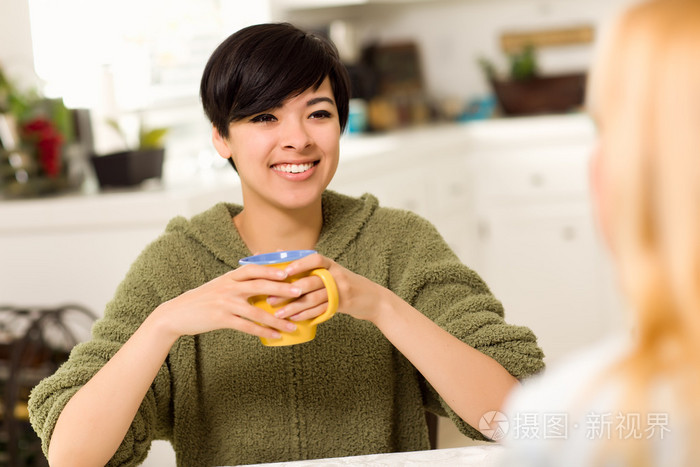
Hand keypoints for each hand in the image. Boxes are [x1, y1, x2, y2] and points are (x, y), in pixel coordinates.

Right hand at [151, 264, 305, 340]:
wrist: (176, 313)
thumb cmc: (203, 298)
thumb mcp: (220, 282)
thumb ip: (240, 275)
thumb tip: (261, 260)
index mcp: (229, 277)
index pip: (253, 269)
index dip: (271, 269)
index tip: (289, 271)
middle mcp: (228, 287)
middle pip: (259, 285)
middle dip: (281, 288)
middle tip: (299, 291)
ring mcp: (224, 303)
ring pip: (256, 310)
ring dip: (276, 318)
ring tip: (292, 324)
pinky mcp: (221, 319)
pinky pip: (246, 326)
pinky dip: (262, 331)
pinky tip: (274, 336)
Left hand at [269, 253, 390, 322]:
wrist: (374, 299)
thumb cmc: (345, 284)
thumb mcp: (332, 272)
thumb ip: (310, 267)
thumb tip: (278, 253)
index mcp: (331, 264)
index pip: (315, 259)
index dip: (300, 264)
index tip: (284, 271)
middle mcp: (336, 275)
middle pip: (311, 282)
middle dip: (289, 291)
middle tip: (271, 299)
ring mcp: (341, 290)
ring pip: (314, 299)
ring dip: (294, 307)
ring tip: (279, 314)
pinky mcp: (343, 304)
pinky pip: (322, 310)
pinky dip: (307, 315)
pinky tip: (294, 319)